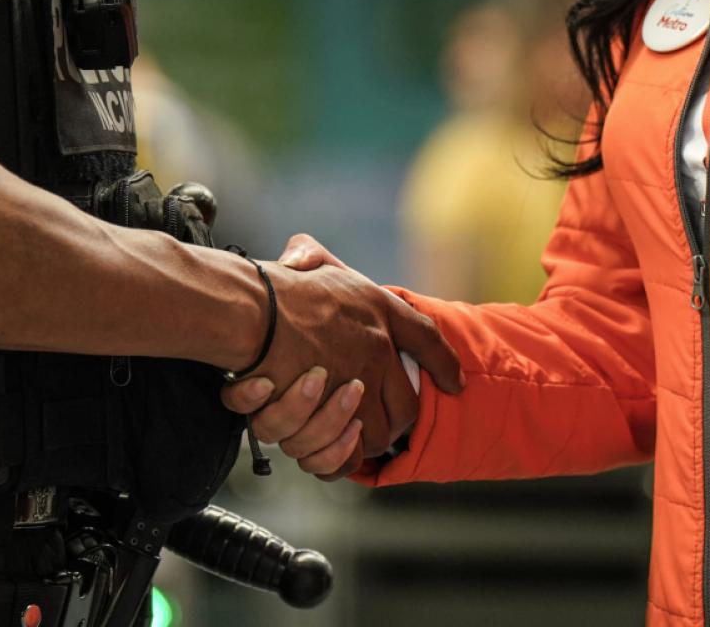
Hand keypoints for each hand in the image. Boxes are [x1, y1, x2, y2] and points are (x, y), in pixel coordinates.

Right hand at [222, 234, 461, 460]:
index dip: (445, 365)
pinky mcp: (333, 415)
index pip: (429, 340)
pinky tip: (331, 445)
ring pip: (377, 435)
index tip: (454, 382)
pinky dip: (340, 455)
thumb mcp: (303, 257)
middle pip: (407, 406)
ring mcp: (358, 385)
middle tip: (376, 420)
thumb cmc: (275, 286)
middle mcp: (378, 350)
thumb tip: (301, 259)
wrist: (255, 312)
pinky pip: (349, 452)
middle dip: (394, 421)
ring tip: (347, 434)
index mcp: (378, 310)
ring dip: (363, 439)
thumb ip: (309, 254)